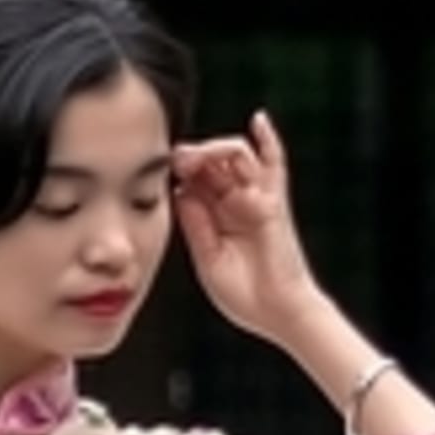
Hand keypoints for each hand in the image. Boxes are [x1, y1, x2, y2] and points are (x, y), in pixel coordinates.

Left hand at [174, 110, 327, 340]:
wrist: (277, 313)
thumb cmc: (244, 295)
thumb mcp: (207, 260)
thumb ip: (195, 226)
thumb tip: (180, 191)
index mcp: (214, 217)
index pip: (194, 181)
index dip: (177, 171)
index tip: (157, 170)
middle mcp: (235, 203)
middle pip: (212, 163)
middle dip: (191, 156)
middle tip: (174, 159)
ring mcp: (256, 199)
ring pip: (235, 156)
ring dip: (213, 150)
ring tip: (196, 156)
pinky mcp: (275, 202)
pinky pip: (275, 163)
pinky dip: (269, 139)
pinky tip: (259, 120)